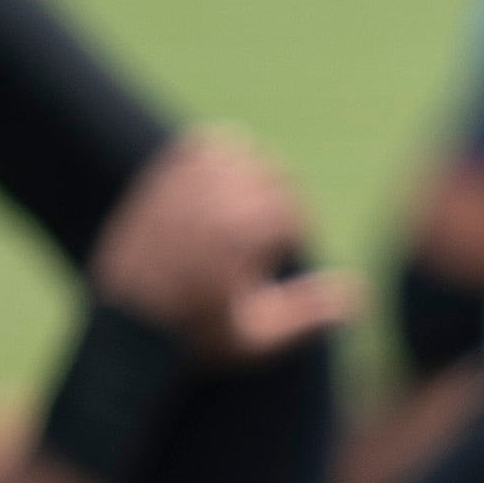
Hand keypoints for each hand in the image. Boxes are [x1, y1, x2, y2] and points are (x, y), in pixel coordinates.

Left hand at [86, 129, 361, 368]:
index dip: (298, 232)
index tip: (282, 256)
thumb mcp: (259, 339)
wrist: (124, 330)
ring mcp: (182, 187)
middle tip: (266, 236)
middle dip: (279, 202)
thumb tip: (359, 294)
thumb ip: (309, 313)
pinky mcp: (158, 182)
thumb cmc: (196, 339)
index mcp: (241, 236)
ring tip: (245, 209)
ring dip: (252, 174)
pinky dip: (217, 153)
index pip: (294, 208)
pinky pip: (199, 143)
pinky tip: (219, 183)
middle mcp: (213, 202)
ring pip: (240, 150)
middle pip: (272, 173)